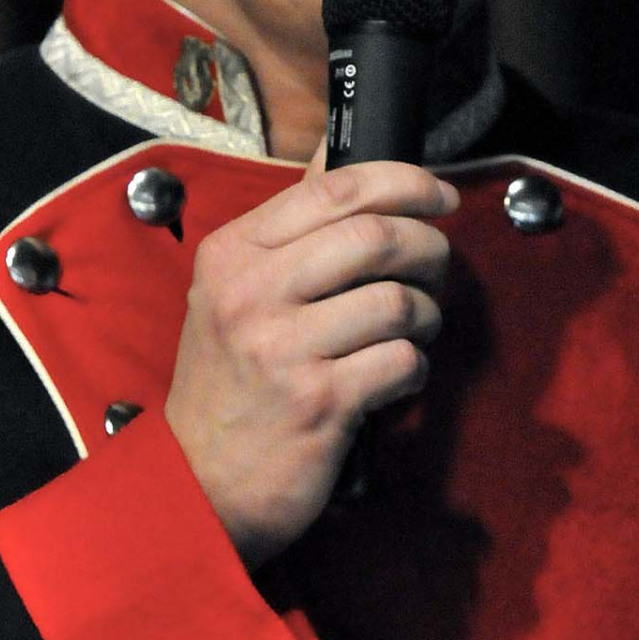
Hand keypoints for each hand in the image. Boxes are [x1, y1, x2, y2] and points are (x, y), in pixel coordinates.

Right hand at [165, 159, 458, 567]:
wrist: (198, 482)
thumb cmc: (227, 384)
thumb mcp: (232, 293)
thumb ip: (287, 229)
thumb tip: (337, 156)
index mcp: (232, 254)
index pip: (334, 189)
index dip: (405, 182)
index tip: (440, 196)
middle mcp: (251, 294)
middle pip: (376, 236)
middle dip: (429, 247)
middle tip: (436, 268)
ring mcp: (283, 349)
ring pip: (397, 300)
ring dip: (426, 314)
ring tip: (414, 329)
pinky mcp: (319, 402)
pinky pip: (400, 361)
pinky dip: (413, 366)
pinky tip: (395, 376)